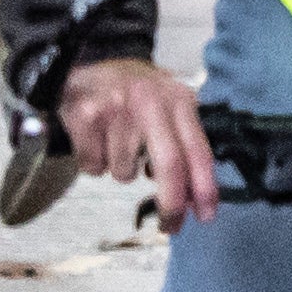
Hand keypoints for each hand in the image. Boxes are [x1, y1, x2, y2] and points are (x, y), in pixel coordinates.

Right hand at [59, 58, 218, 228]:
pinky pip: (94, 166)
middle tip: (171, 226)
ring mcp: (117, 109)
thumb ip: (182, 145)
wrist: (87, 65)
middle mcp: (152, 102)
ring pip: (125, 171)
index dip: (205, 187)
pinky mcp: (85, 116)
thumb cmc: (135, 96)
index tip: (206, 216)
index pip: (199, 150)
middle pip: (169, 165)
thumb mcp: (168, 107)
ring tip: (116, 143)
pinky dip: (94, 164)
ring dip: (122, 170)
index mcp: (180, 101)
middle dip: (171, 202)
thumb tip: (189, 195)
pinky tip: (95, 141)